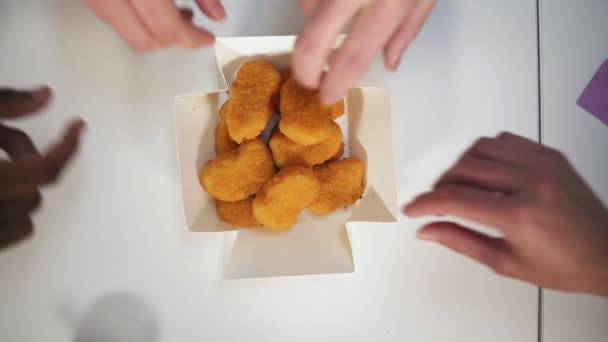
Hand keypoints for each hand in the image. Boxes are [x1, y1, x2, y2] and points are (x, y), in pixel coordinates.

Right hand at [0, 86, 83, 248]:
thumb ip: (3, 103)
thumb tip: (44, 96)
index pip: (45, 169)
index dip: (66, 145)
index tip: (77, 127)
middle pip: (35, 187)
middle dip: (24, 155)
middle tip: (1, 133)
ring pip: (25, 213)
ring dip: (18, 184)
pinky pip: (11, 233)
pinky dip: (10, 211)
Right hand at [81, 0, 225, 50]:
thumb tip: (217, 15)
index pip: (167, 30)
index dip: (193, 39)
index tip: (207, 38)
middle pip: (144, 41)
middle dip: (173, 41)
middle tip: (193, 27)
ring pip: (125, 32)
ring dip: (153, 32)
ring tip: (174, 13)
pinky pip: (110, 16)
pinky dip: (133, 19)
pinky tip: (149, 5)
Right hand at [293, 0, 435, 103]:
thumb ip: (408, 28)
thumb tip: (390, 62)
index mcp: (388, 2)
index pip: (354, 56)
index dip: (336, 83)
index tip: (327, 96)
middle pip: (311, 42)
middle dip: (304, 68)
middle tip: (310, 80)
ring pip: (305, 11)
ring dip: (314, 24)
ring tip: (332, 22)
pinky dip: (314, 3)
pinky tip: (331, 3)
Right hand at [404, 132, 607, 295]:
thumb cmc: (566, 265)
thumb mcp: (506, 263)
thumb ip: (461, 241)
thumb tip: (428, 230)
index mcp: (520, 216)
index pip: (455, 199)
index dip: (426, 202)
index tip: (413, 208)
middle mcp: (532, 183)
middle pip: (463, 169)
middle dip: (440, 186)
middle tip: (436, 202)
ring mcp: (543, 164)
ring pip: (480, 149)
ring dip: (460, 166)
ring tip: (460, 186)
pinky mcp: (550, 155)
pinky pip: (505, 140)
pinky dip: (486, 152)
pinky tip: (485, 170)